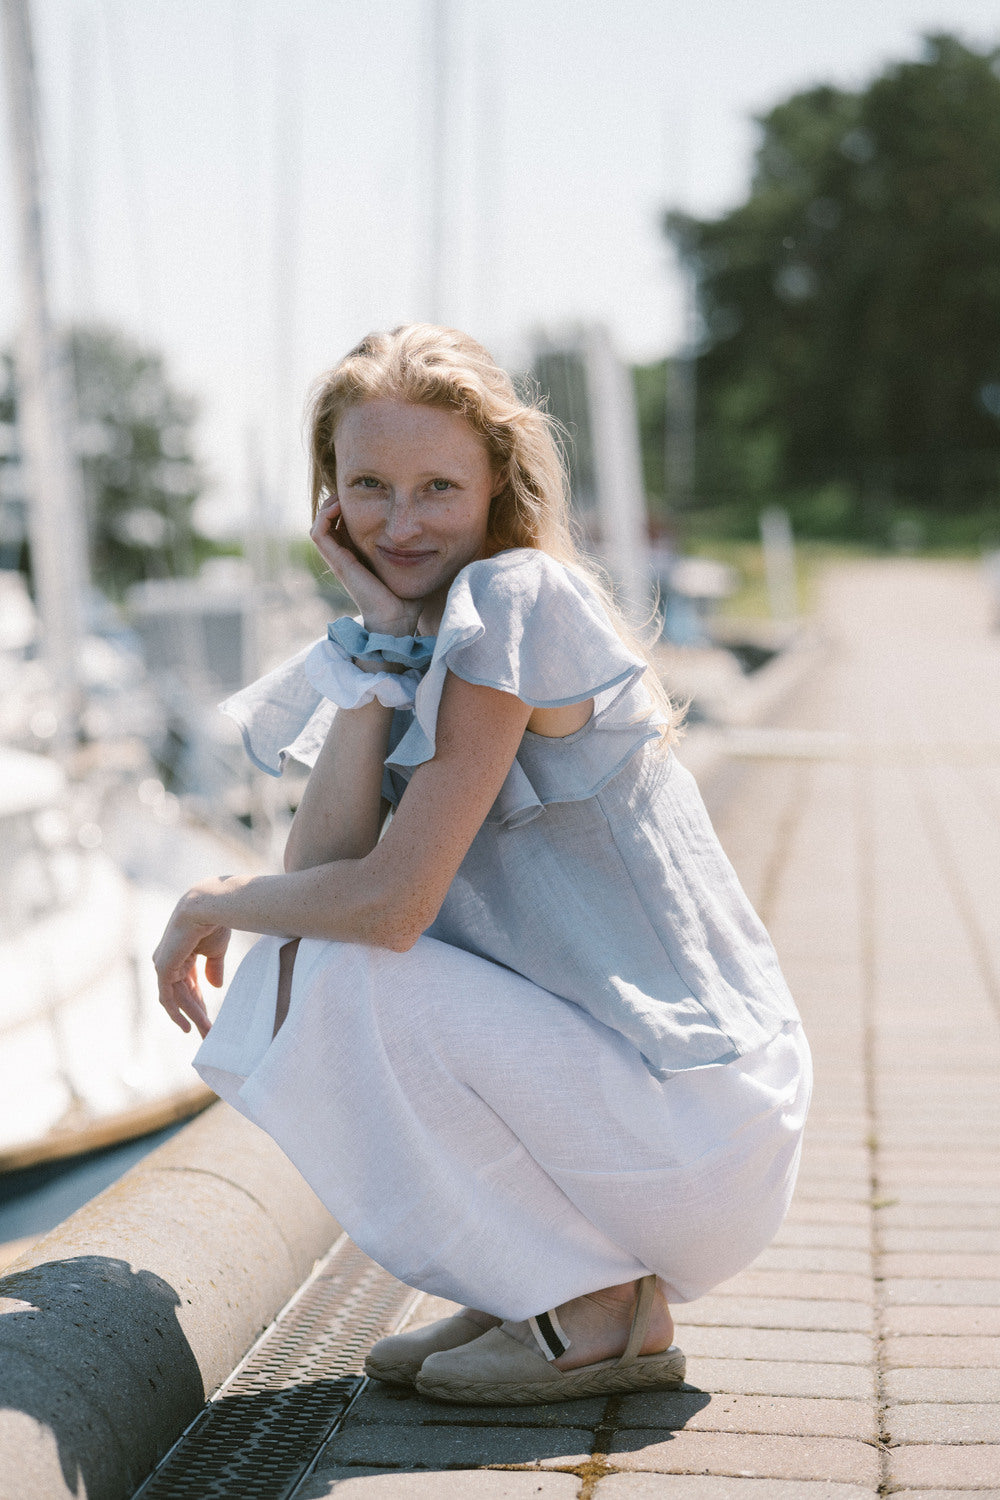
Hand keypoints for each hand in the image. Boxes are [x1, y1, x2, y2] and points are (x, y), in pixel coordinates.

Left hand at [152, 892, 231, 1037]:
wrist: (207, 908)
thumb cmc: (214, 923)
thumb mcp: (216, 950)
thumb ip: (213, 968)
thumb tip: (215, 986)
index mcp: (182, 953)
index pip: (189, 983)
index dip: (199, 1001)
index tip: (209, 1017)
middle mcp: (169, 959)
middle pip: (183, 994)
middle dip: (196, 1013)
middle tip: (207, 1032)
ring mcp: (163, 965)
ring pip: (178, 999)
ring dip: (192, 1016)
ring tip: (206, 1032)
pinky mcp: (162, 969)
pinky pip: (169, 998)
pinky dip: (176, 1013)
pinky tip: (187, 1026)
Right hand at [310, 497, 420, 634]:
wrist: (397, 620)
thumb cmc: (407, 600)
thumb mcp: (412, 567)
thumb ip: (418, 553)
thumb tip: (439, 537)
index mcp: (360, 557)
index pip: (346, 525)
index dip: (351, 506)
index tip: (367, 493)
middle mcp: (346, 557)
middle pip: (331, 522)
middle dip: (338, 501)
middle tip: (352, 488)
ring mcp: (339, 560)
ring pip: (320, 525)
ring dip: (327, 506)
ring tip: (342, 495)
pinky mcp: (338, 562)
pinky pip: (318, 534)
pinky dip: (323, 517)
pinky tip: (338, 507)